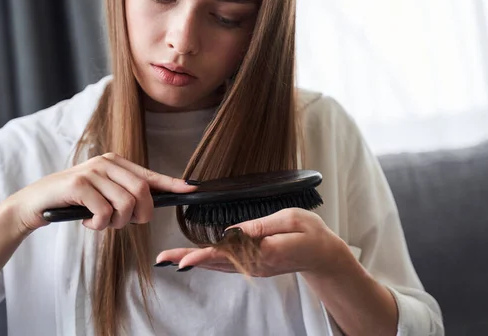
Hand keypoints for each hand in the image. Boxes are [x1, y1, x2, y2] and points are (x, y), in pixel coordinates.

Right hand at [2, 153, 196, 233]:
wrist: (35, 204)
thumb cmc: (73, 202)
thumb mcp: (102, 195)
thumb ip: (124, 195)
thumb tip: (151, 205)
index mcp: (115, 163)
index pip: (149, 175)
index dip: (171, 183)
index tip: (190, 188)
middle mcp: (105, 163)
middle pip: (141, 191)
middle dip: (142, 214)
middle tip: (129, 223)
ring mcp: (91, 172)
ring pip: (125, 203)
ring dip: (117, 223)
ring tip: (102, 223)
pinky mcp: (78, 185)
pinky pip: (104, 212)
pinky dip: (99, 225)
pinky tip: (88, 223)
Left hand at [156, 208, 348, 276]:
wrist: (324, 256)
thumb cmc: (311, 233)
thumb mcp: (291, 219)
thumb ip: (261, 225)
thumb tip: (231, 230)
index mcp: (265, 251)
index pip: (230, 252)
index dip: (205, 255)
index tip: (185, 259)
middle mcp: (256, 264)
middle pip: (217, 262)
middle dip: (189, 259)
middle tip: (163, 258)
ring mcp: (254, 268)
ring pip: (218, 266)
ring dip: (194, 261)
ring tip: (170, 259)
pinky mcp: (254, 266)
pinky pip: (227, 265)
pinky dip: (207, 262)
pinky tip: (194, 259)